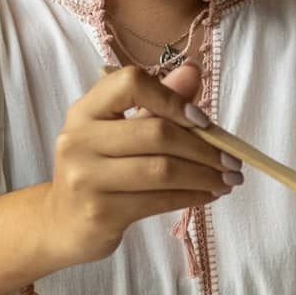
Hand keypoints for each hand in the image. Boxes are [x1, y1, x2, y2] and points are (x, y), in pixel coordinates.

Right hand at [41, 64, 241, 265]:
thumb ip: (155, 101)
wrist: (63, 222)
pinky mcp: (99, 211)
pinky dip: (192, 196)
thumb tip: (192, 72)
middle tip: (232, 161)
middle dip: (204, 148)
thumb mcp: (119, 131)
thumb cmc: (99, 170)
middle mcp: (78, 139)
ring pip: (162, 170)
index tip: (202, 121)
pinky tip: (208, 195)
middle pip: (156, 133)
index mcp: (85, 111)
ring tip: (227, 180)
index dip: (172, 98)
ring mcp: (86, 178)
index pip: (131, 83)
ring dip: (204, 176)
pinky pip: (158, 200)